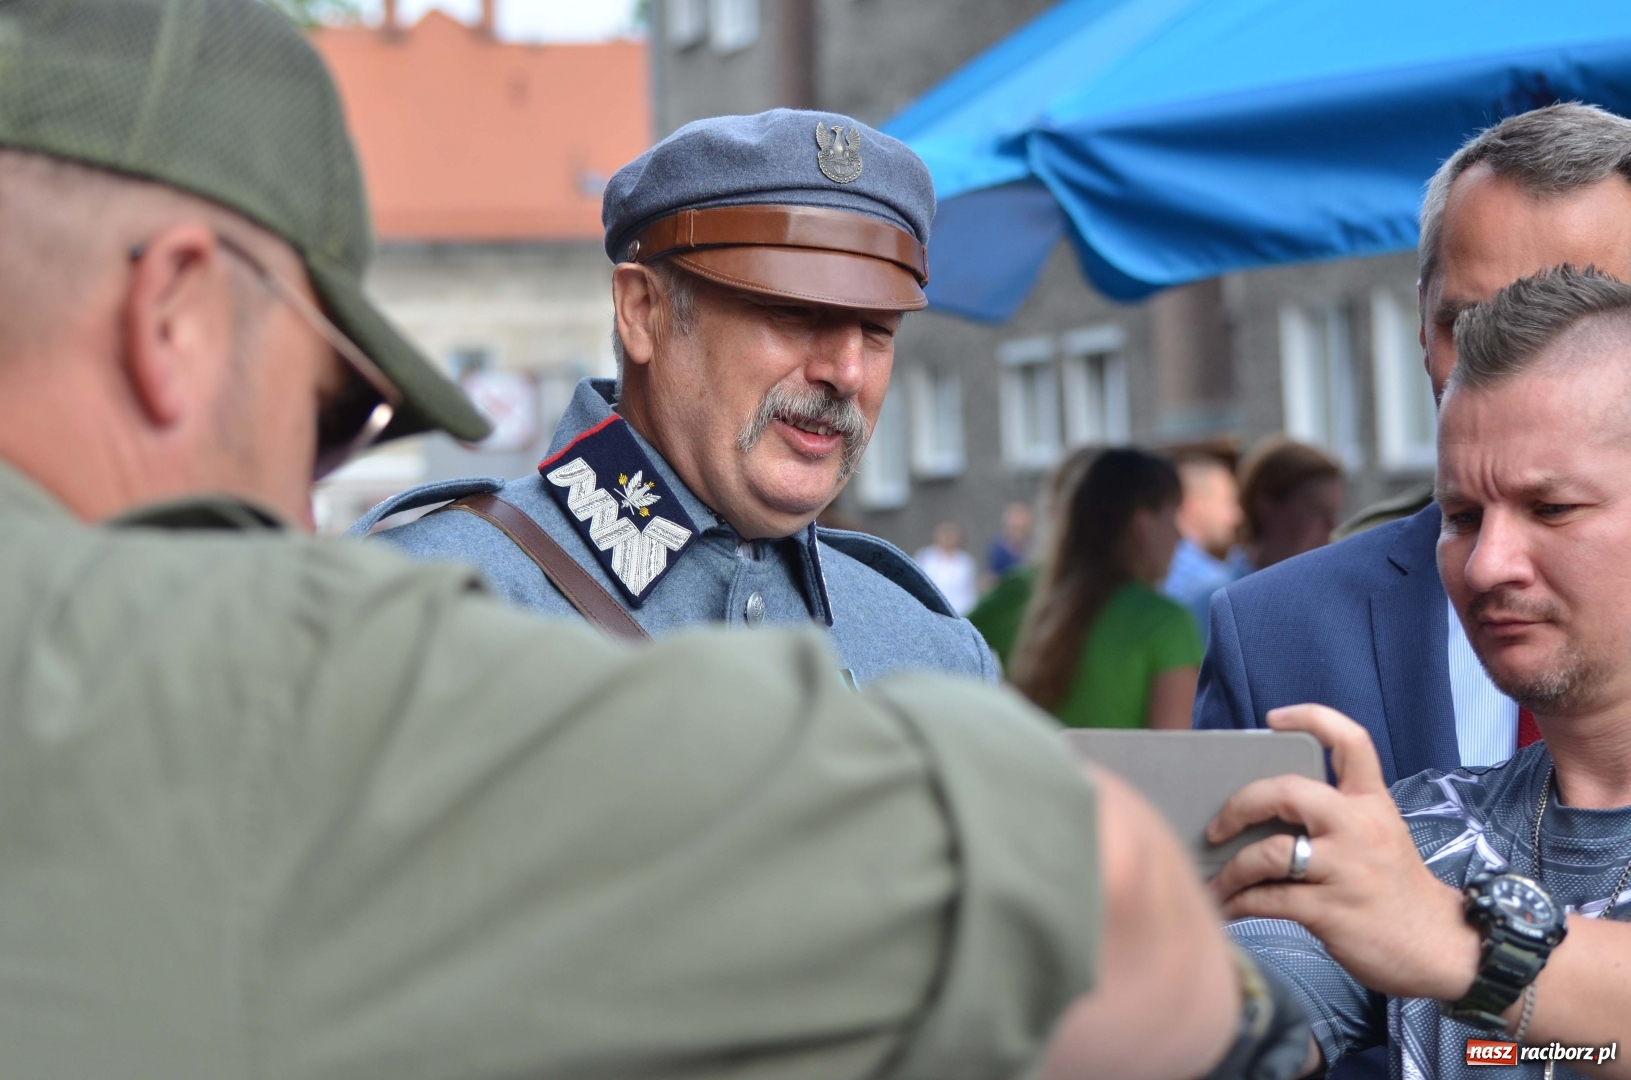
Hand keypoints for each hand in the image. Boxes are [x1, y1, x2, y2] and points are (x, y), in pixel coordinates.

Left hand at [1207, 704, 1481, 1001]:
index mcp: (1372, 804)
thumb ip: (1334, 817)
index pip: (1350, 742)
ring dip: (1232, 870)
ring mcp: (1346, 871)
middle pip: (1289, 792)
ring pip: (1270, 853)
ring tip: (1217, 883)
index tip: (1273, 718)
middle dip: (1240, 805)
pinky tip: (1230, 908)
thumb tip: (1260, 816)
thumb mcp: (1379, 836)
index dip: (1312, 718)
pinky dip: (1240, 903)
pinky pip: (1270, 899)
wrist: (1440, 947)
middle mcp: (1359, 829)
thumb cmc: (1395, 889)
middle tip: (1216, 826)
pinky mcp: (1332, 911)